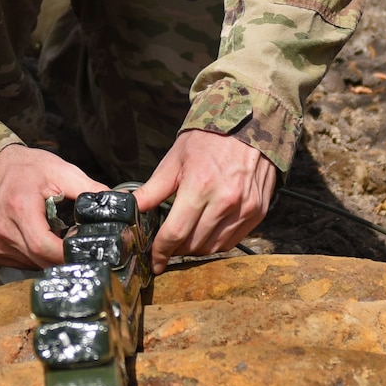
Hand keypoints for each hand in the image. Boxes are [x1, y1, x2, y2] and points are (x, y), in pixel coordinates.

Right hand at [0, 142, 105, 268]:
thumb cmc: (25, 167)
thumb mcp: (61, 171)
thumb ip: (90, 189)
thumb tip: (122, 200)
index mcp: (20, 209)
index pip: (44, 247)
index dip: (67, 254)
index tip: (85, 251)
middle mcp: (3, 230)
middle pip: (40, 261)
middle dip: (62, 258)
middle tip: (77, 246)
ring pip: (31, 265)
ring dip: (48, 257)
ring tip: (54, 236)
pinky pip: (19, 263)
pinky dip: (33, 256)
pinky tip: (36, 237)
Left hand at [134, 129, 276, 268]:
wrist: (249, 124)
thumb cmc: (208, 140)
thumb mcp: (174, 160)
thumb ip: (152, 190)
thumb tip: (128, 208)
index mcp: (200, 186)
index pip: (175, 233)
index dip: (160, 251)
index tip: (154, 260)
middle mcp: (225, 201)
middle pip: (193, 244)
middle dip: (176, 249)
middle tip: (168, 243)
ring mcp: (245, 208)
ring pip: (213, 247)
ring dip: (196, 248)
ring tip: (187, 237)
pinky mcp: (257, 212)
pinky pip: (232, 241)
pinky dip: (216, 242)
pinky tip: (207, 231)